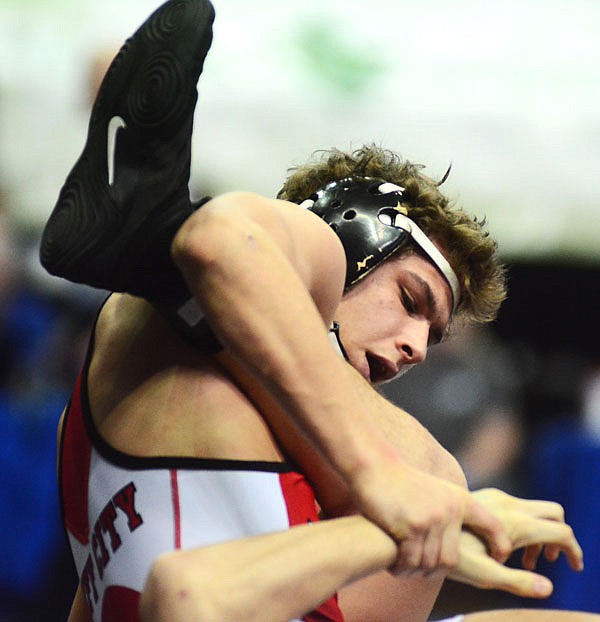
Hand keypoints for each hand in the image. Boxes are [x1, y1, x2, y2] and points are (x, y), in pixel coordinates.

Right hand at [350, 460, 510, 575]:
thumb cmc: (400, 483)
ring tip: (403, 568)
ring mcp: (433, 519)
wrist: (374, 467)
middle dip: (433, 570)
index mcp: (460, 500)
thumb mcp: (434, 492)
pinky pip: (411, 561)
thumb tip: (460, 546)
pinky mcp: (413, 526)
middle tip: (417, 570)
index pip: (494, 526)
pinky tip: (394, 565)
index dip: (500, 546)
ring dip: (415, 571)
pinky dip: (402, 567)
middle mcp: (451, 510)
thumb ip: (450, 514)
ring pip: (431, 563)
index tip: (497, 560)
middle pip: (451, 559)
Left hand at [449, 488, 583, 597]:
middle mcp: (509, 504)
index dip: (574, 552)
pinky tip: (505, 548)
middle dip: (559, 537)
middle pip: (553, 513)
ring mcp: (496, 497)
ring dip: (540, 534)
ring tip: (527, 562)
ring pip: (535, 510)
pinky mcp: (486, 496)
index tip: (574, 568)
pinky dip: (524, 526)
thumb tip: (549, 588)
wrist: (421, 526)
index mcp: (515, 522)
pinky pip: (517, 507)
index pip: (561, 532)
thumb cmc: (450, 555)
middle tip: (549, 561)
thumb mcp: (484, 575)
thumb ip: (518, 582)